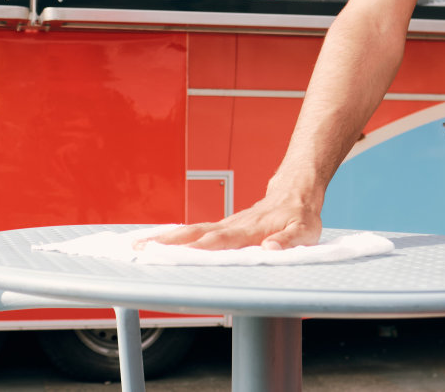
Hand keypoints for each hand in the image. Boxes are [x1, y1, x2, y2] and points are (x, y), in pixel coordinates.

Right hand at [142, 191, 322, 250]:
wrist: (294, 191)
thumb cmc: (300, 215)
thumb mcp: (305, 231)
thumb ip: (288, 241)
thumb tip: (270, 248)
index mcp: (250, 230)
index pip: (220, 240)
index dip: (200, 248)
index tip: (180, 254)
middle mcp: (233, 225)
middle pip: (196, 233)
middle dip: (169, 242)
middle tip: (143, 248)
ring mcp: (226, 224)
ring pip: (192, 230)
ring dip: (165, 238)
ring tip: (140, 245)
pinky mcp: (223, 226)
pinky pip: (196, 231)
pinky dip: (176, 236)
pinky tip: (159, 241)